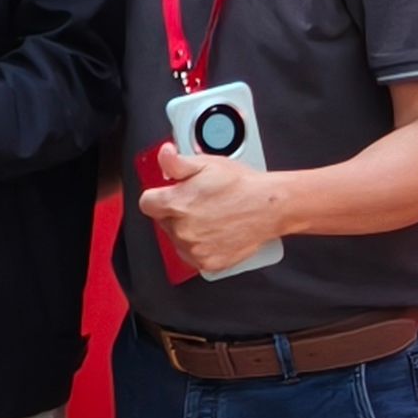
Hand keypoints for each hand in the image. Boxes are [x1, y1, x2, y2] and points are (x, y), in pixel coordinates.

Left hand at [141, 139, 291, 275]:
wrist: (270, 207)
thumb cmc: (241, 185)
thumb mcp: (206, 163)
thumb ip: (176, 161)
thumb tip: (163, 154)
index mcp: (176, 204)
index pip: (147, 203)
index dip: (159, 196)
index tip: (172, 193)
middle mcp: (182, 229)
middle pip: (163, 221)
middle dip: (176, 212)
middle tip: (199, 203)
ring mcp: (194, 249)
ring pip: (177, 239)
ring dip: (187, 229)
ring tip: (210, 217)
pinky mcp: (207, 263)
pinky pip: (193, 255)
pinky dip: (200, 246)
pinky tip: (214, 232)